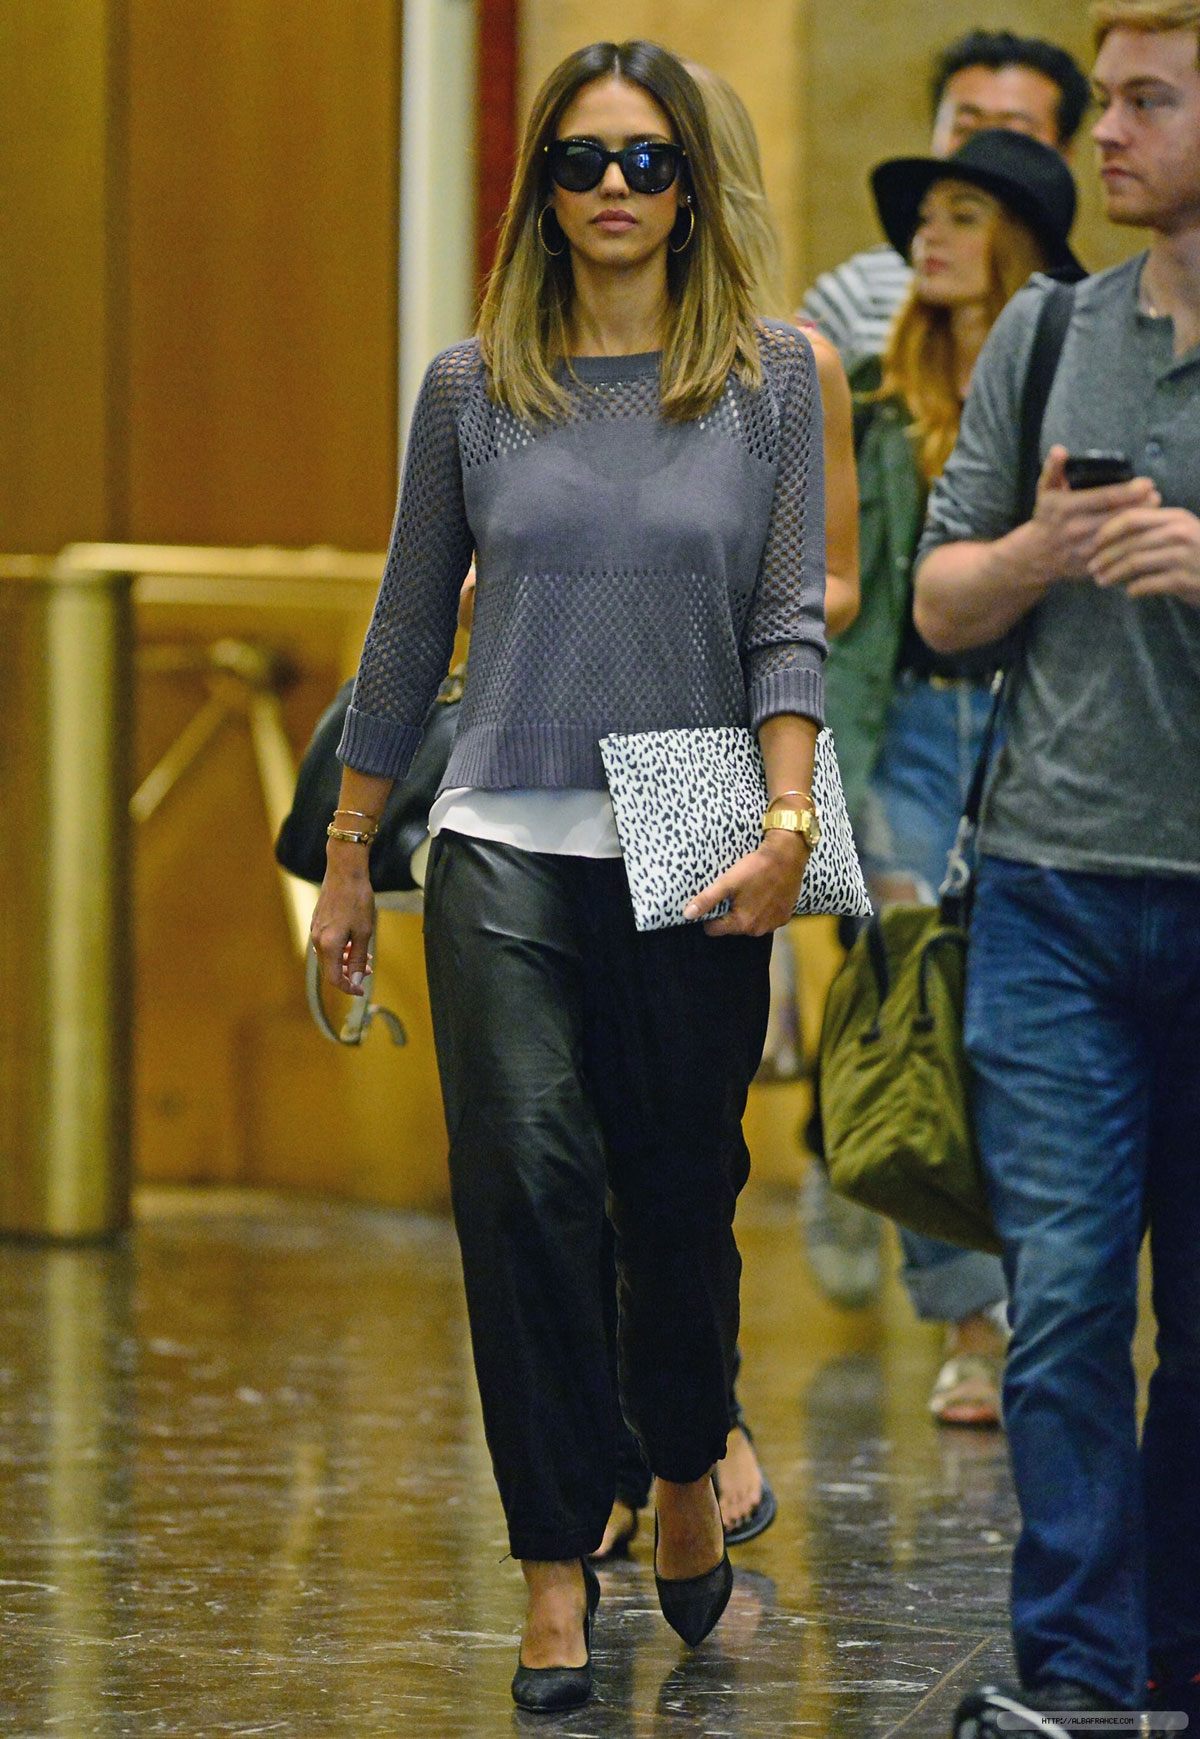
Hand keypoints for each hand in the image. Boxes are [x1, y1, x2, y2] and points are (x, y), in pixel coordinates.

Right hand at [310, 849, 375, 993]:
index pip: (335, 978)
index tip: (362, 990)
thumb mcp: (363, 932)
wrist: (345, 871)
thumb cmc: (357, 900)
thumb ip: (358, 958)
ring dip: (347, 961)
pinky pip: (327, 944)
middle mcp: (317, 940)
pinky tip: (354, 944)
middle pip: (330, 969)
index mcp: (328, 945)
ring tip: (366, 958)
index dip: (349, 987)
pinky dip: (341, 949)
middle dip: (349, 974)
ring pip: (329, 956)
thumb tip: (357, 980)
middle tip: (369, 971)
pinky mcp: (318, 921)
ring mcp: (315, 930)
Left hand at [685, 830, 808, 936]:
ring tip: (749, 892)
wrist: (787, 857)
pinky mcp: (784, 917)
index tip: (715, 901)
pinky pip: (766, 919)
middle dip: (729, 913)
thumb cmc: (755, 869)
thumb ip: (706, 900)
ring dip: (747, 913)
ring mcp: (773, 925)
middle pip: (732, 927)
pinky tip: (764, 895)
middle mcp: (757, 930)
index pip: (714, 930)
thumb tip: (687, 915)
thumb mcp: (727, 882)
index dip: (709, 917)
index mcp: (741, 923)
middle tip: (733, 893)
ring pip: (750, 924)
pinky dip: (763, 911)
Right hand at [1027, 446, 1159, 582]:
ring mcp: (1081, 550)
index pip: (1104, 497)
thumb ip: (1053, 469)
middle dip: (1140, 505)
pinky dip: (1131, 542)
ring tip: (1153, 511)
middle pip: (1116, 516)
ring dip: (1140, 523)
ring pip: (1119, 536)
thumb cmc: (1045, 518)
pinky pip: (1116, 554)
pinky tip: (1142, 532)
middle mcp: (1073, 529)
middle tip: (1156, 496)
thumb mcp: (1044, 492)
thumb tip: (1060, 450)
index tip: (1148, 483)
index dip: (1129, 490)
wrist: (1034, 556)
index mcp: (1065, 507)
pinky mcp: (1089, 566)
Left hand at [1088, 504, 1199, 603]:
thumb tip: (1114, 535)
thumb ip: (1155, 530)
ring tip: (1101, 581)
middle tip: (1090, 567)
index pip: (1132, 517)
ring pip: (1134, 562)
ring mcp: (1182, 556)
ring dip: (1112, 573)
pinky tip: (1129, 592)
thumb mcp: (1182, 534)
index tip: (1093, 543)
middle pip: (1129, 542)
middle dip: (1104, 555)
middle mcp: (1179, 533)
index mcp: (1175, 517)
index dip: (1107, 530)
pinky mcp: (1184, 580)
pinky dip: (1134, 589)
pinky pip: (1148, 584)